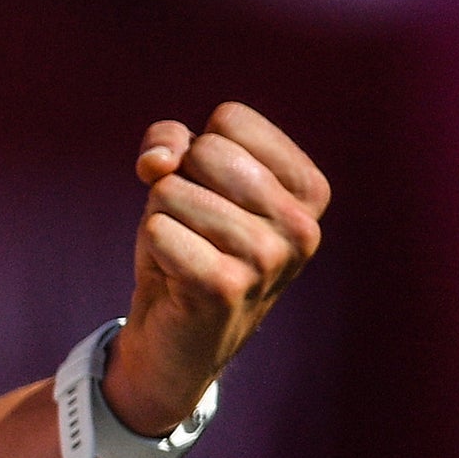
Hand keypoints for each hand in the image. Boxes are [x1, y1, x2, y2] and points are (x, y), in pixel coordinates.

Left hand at [101, 102, 330, 435]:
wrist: (175, 338)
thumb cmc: (186, 245)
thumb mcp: (182, 178)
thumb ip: (171, 142)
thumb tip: (159, 162)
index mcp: (308, 191)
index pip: (232, 119)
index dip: (195, 147)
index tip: (204, 190)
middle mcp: (302, 226)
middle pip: (204, 151)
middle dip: (176, 183)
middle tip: (191, 228)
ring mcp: (268, 260)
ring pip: (170, 190)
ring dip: (160, 219)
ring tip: (185, 255)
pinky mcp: (225, 287)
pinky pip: (156, 229)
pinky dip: (150, 247)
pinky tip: (175, 277)